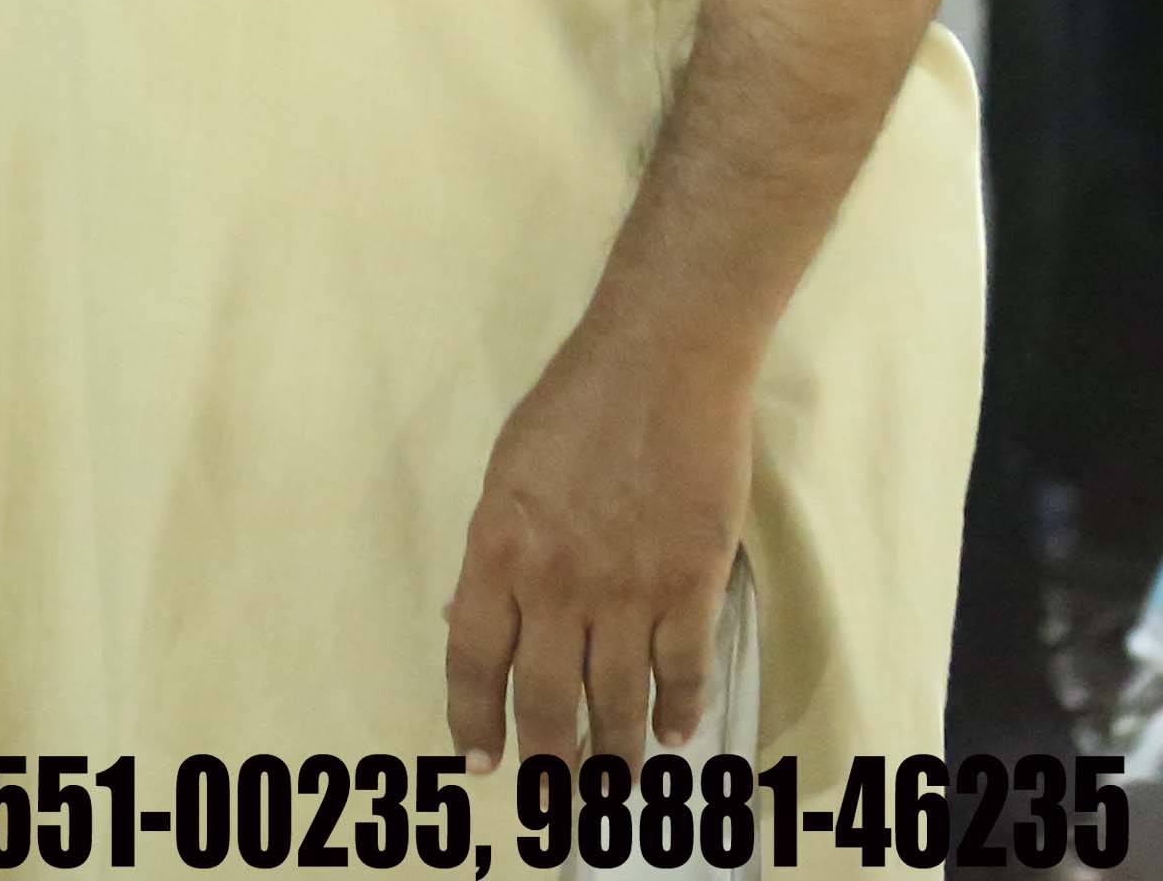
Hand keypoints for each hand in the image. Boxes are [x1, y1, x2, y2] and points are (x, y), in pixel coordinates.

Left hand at [443, 323, 753, 762]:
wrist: (661, 364)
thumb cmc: (573, 408)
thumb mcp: (505, 478)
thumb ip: (497, 554)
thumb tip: (481, 622)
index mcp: (497, 550)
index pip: (474, 659)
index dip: (474, 717)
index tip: (480, 761)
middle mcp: (558, 582)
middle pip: (548, 697)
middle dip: (551, 759)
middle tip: (558, 802)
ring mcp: (629, 588)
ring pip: (618, 698)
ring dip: (616, 751)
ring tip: (616, 785)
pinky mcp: (692, 582)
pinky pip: (682, 668)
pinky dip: (679, 708)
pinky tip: (673, 732)